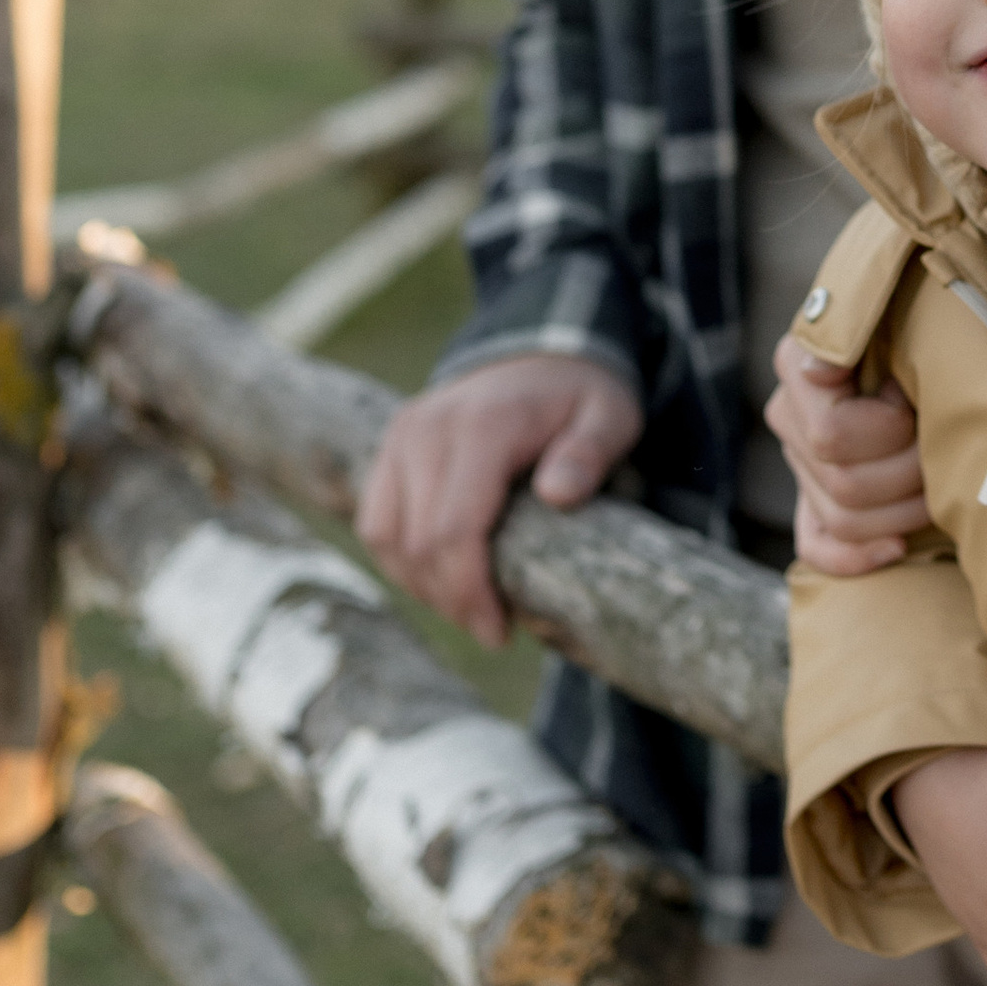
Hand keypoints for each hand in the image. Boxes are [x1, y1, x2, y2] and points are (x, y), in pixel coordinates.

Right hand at [358, 353, 643, 647]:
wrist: (541, 353)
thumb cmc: (580, 398)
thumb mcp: (609, 417)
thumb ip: (589, 453)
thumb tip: (558, 495)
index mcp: (483, 425)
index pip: (453, 528)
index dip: (469, 592)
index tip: (501, 633)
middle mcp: (428, 429)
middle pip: (417, 543)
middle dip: (452, 601)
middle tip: (496, 630)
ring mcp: (402, 436)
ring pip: (386, 538)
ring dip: (424, 586)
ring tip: (473, 607)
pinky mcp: (390, 448)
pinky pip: (377, 522)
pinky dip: (403, 561)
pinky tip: (444, 580)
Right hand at [767, 336, 927, 574]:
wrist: (930, 328)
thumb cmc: (928, 323)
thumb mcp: (904, 316)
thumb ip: (868, 336)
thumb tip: (835, 374)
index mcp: (799, 363)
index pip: (834, 436)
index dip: (891, 428)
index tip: (916, 397)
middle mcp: (789, 413)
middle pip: (845, 483)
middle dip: (910, 472)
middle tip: (943, 444)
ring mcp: (799, 459)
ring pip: (842, 519)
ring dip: (904, 511)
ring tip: (940, 479)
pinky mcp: (812, 497)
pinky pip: (818, 546)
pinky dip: (857, 556)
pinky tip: (897, 548)